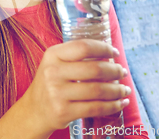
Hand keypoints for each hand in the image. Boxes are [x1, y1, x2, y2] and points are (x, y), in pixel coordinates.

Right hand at [0, 39, 130, 137]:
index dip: (104, 48)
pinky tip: (120, 103)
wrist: (34, 110)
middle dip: (114, 70)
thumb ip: (76, 56)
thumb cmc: (51, 82)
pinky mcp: (64, 112)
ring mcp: (57, 93)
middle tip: (122, 72)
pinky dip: (112, 106)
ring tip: (124, 89)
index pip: (84, 47)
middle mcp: (53, 72)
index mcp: (53, 55)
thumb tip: (109, 54)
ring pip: (98, 90)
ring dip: (117, 90)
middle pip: (94, 69)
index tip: (115, 52)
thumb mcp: (55, 63)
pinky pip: (95, 108)